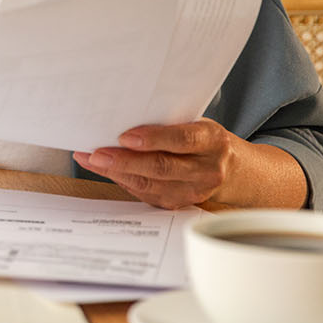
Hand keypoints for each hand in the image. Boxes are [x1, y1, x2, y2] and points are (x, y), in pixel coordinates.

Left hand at [73, 120, 238, 209]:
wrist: (230, 169)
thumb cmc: (203, 140)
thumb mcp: (195, 122)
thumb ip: (167, 123)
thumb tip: (122, 118)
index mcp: (212, 141)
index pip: (183, 140)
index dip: (153, 138)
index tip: (125, 136)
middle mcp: (206, 169)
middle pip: (162, 167)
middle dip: (125, 161)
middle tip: (97, 153)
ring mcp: (193, 191)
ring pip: (150, 184)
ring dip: (116, 172)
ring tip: (92, 160)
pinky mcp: (178, 203)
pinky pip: (145, 194)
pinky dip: (120, 181)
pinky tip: (102, 169)